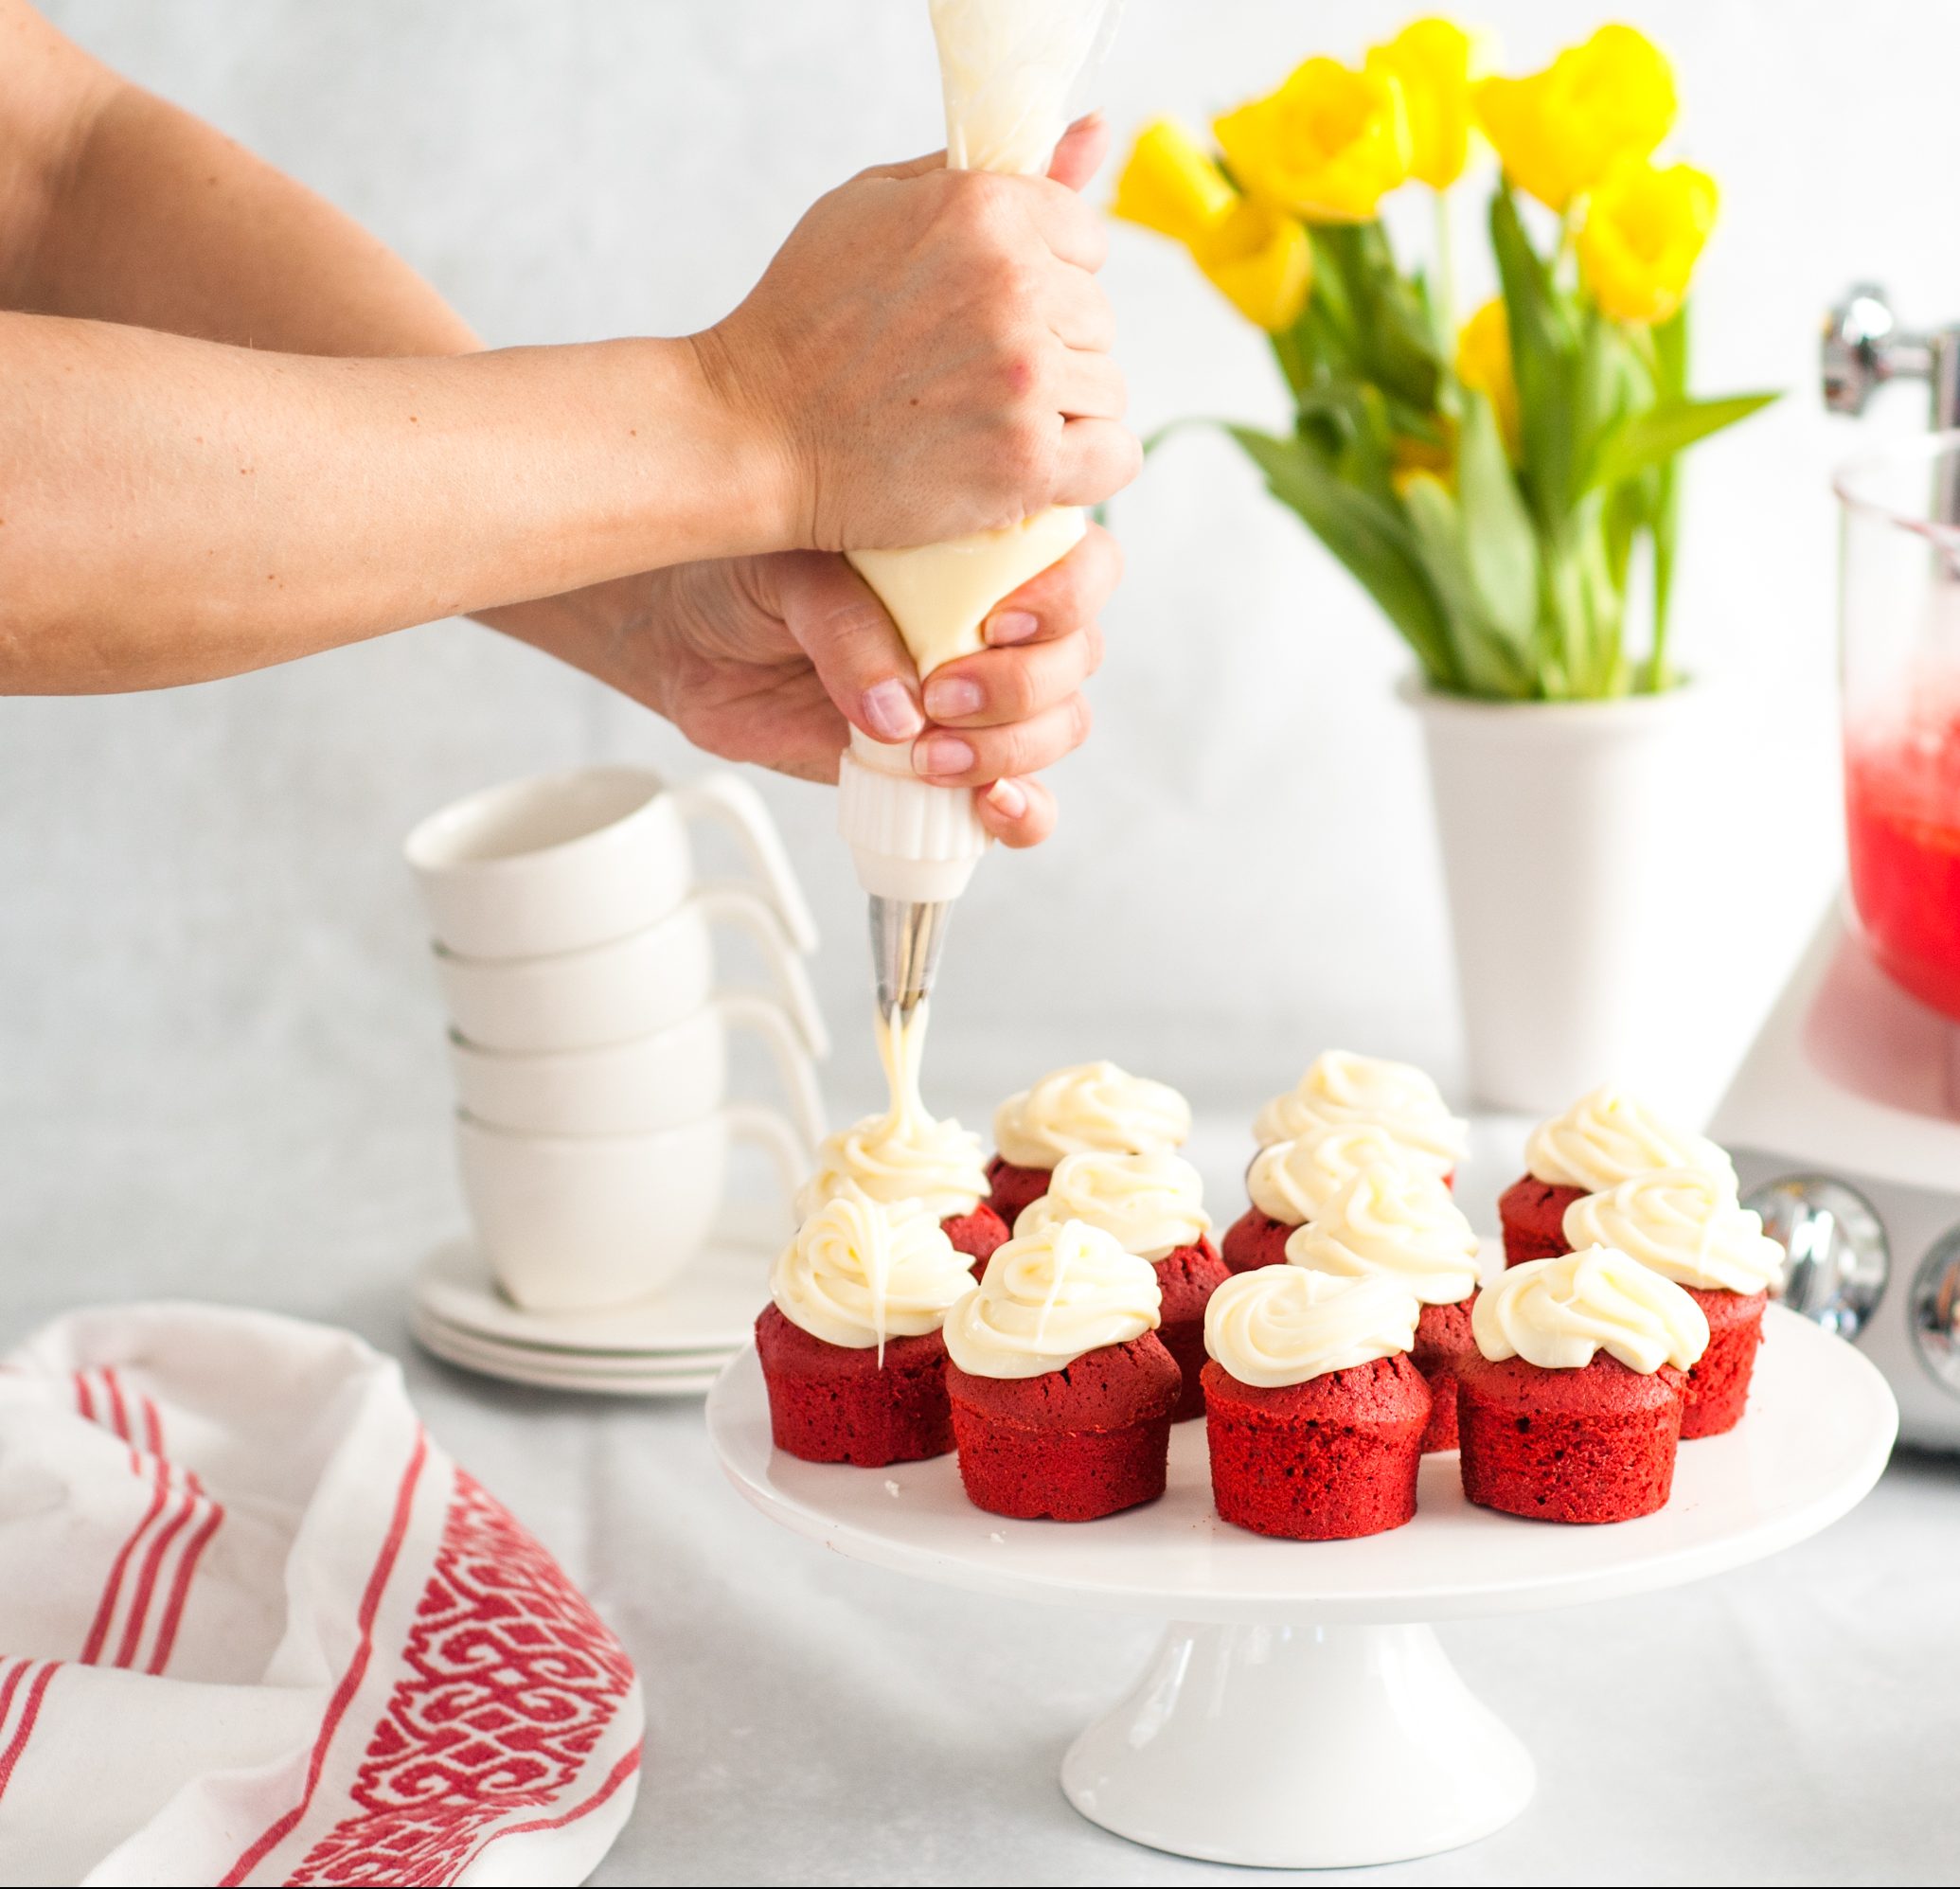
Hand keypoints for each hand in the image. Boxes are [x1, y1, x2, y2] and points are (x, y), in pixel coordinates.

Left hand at [502, 524, 1119, 848]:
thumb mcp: (787, 570)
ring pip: (1057, 728)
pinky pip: (1020, 800)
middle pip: (1075, 659)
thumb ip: (846, 625)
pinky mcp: (951, 764)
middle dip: (1022, 689)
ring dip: (1010, 751)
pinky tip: (987, 809)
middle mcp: (997, 620)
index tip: (999, 623)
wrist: (687, 637)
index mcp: (983, 546)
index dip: (1064, 598)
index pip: (1080, 564)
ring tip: (929, 757)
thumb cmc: (744, 577)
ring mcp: (980, 697)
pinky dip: (1021, 813)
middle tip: (941, 697)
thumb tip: (897, 713)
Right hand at [694, 117, 1138, 552]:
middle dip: (1048, 345)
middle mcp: (1014, 285)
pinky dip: (1079, 468)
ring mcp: (1024, 376)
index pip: (1087, 241)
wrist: (754, 431)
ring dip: (1059, 409)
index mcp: (987, 209)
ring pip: (1106, 388)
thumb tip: (1095, 131)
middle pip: (1098, 318)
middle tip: (970, 372)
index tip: (987, 311)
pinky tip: (1024, 464)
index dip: (1042, 279)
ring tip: (983, 419)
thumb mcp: (880, 204)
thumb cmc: (805, 320)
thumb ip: (991, 169)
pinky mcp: (1025, 459)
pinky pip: (1113, 458)